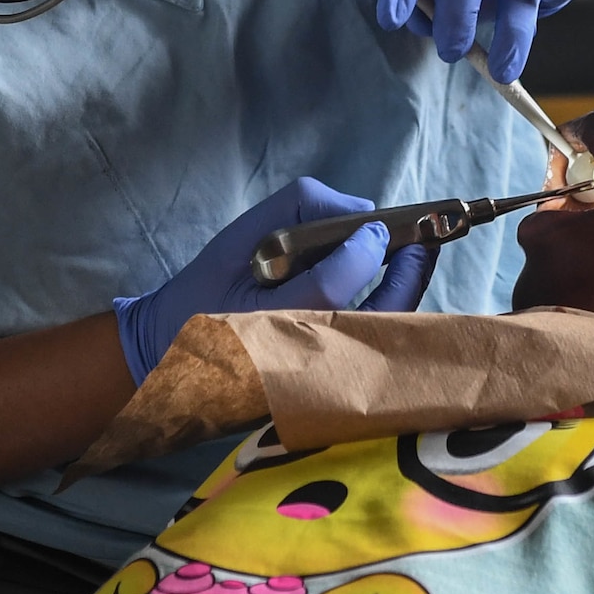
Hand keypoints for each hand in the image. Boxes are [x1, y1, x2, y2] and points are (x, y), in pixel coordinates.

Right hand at [113, 178, 437, 382]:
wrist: (172, 354)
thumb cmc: (207, 289)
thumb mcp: (241, 233)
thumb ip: (300, 208)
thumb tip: (363, 211)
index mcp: (268, 320)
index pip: (332, 286)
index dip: (361, 251)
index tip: (374, 228)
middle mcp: (301, 354)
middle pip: (375, 318)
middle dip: (407, 274)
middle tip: (420, 241)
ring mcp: (319, 376)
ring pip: (382, 335)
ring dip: (405, 294)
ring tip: (412, 257)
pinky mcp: (329, 385)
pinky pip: (372, 345)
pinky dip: (390, 312)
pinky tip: (391, 284)